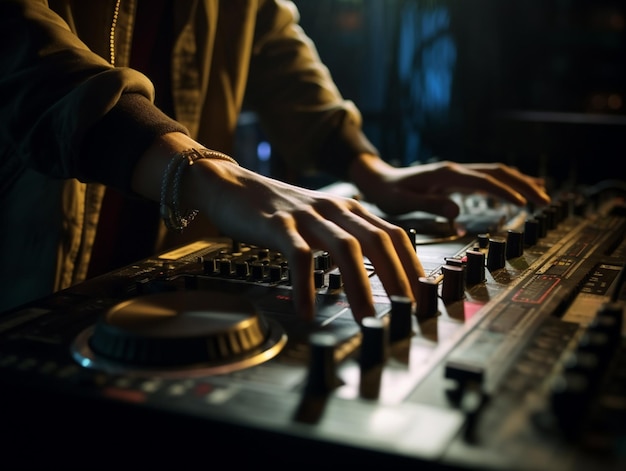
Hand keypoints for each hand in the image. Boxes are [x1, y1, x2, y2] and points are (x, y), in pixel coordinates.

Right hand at [132, 134, 424, 322]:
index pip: (393, 235)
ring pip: (345, 248)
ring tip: (366, 319)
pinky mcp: (278, 224)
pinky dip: (306, 285)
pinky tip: (308, 310)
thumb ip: (346, 237)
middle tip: (409, 310)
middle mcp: (334, 208)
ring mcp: (306, 215)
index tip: (423, 294)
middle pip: (378, 241)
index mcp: (348, 209)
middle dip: (398, 277)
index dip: (411, 264)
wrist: (230, 184)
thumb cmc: (277, 209)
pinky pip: (298, 256)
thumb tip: (373, 274)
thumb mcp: (320, 219)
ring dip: (360, 286)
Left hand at [350, 154, 550, 218]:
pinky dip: (507, 183)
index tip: (524, 205)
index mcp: (446, 174)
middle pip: (498, 173)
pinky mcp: (456, 179)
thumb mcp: (403, 202)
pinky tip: (519, 191)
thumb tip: (457, 212)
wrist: (378, 179)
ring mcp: (457, 172)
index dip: (505, 192)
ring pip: (496, 173)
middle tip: (545, 201)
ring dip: (519, 182)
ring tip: (542, 195)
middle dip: (523, 185)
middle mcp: (455, 169)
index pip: (484, 181)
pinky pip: (487, 178)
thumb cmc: (389, 192)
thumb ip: (430, 205)